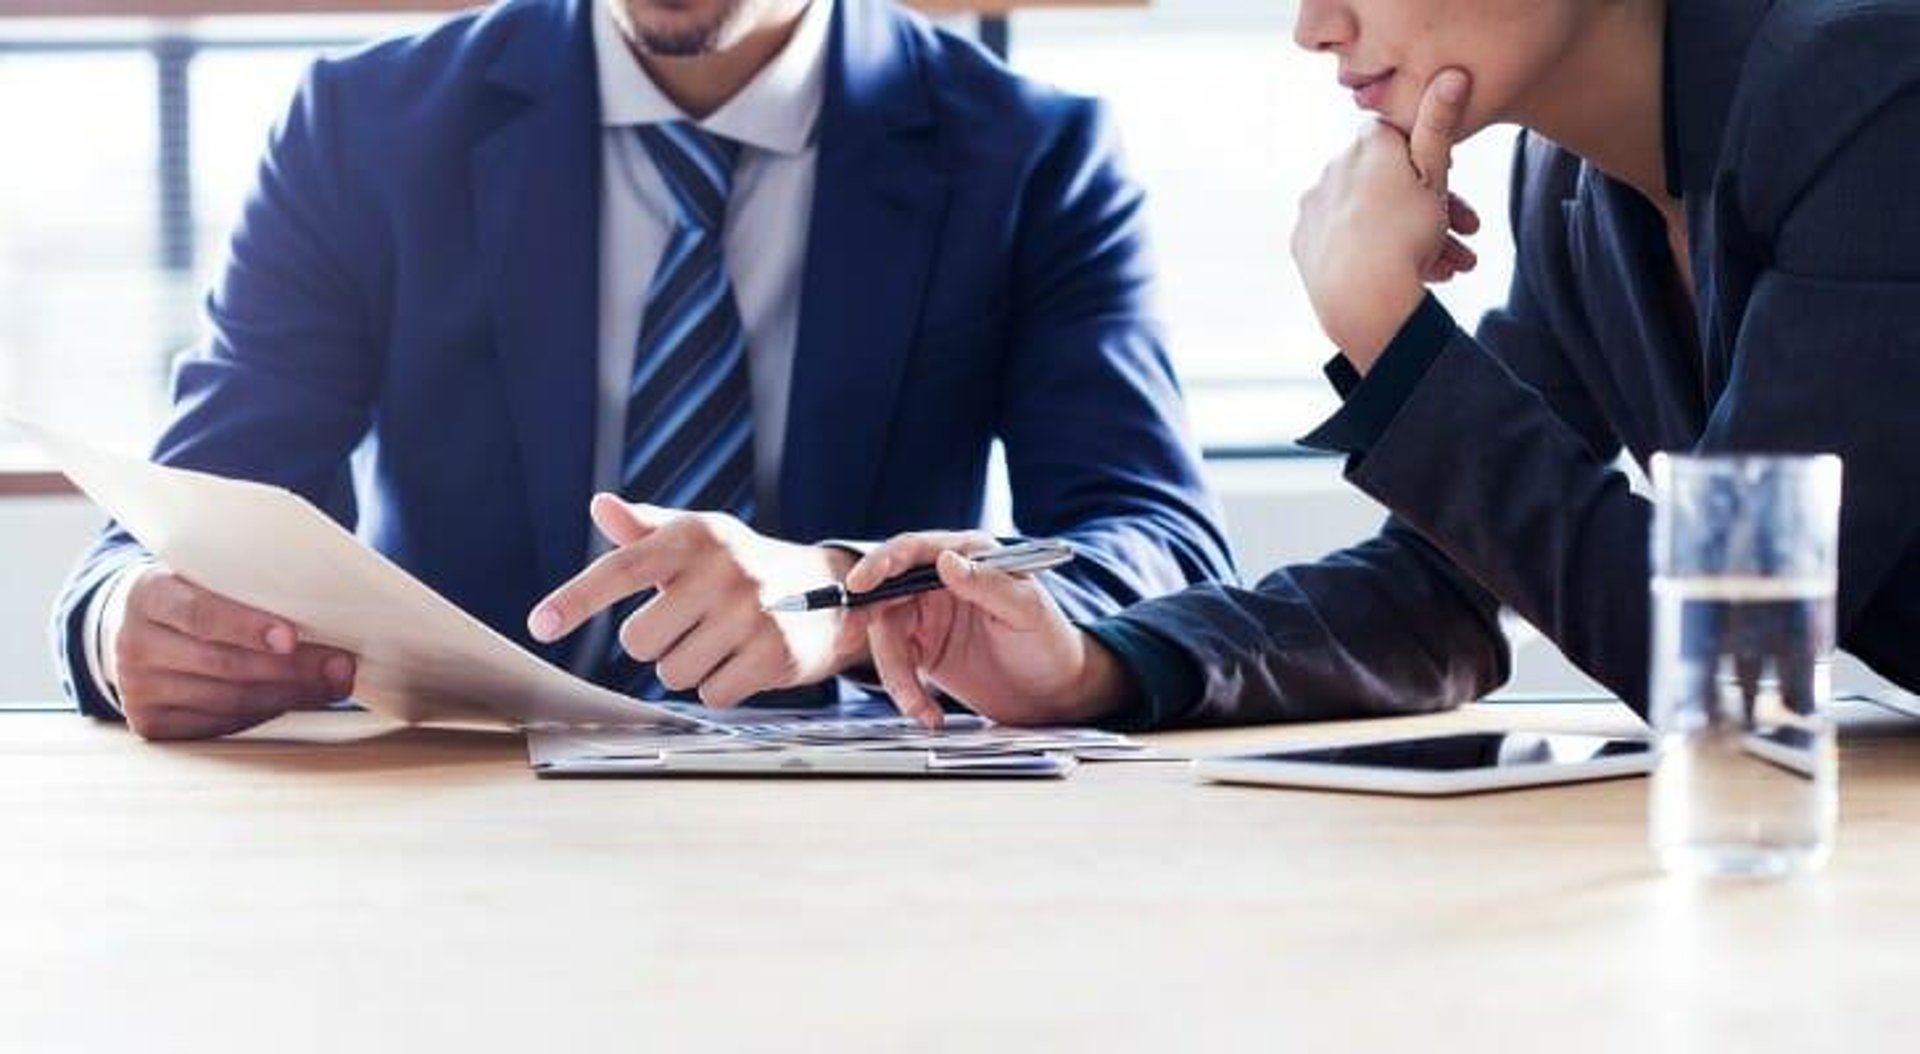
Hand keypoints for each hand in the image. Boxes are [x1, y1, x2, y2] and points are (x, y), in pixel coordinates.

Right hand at [107, 565, 357, 739]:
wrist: (144, 628)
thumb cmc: (195, 596)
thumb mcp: (208, 578)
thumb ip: (249, 588)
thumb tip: (326, 609)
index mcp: (147, 594)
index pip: (200, 614)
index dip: (247, 627)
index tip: (291, 637)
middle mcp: (133, 644)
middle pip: (223, 664)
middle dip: (292, 668)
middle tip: (341, 666)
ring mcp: (138, 688)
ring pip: (229, 700)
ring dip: (290, 694)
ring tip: (333, 684)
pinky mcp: (151, 723)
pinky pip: (221, 723)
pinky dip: (265, 711)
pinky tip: (295, 698)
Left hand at [527, 494, 867, 707]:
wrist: (830, 590)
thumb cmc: (744, 565)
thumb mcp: (698, 538)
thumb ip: (645, 530)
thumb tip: (601, 506)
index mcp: (695, 537)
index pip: (622, 568)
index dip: (577, 598)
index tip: (540, 624)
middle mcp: (724, 570)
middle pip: (640, 641)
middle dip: (657, 643)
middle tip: (690, 625)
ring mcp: (753, 612)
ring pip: (674, 672)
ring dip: (690, 667)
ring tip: (721, 641)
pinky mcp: (776, 652)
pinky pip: (712, 694)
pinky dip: (722, 686)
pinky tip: (744, 660)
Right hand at [844, 531, 1132, 728]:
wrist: (1055, 694)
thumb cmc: (1051, 643)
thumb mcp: (1026, 611)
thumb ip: (988, 584)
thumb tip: (947, 562)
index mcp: (969, 556)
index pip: (915, 551)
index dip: (882, 564)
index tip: (860, 584)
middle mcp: (942, 581)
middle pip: (887, 591)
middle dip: (864, 616)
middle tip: (847, 640)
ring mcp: (930, 615)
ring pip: (886, 634)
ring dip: (893, 673)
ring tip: (918, 707)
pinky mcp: (923, 650)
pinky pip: (896, 665)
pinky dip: (903, 691)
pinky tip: (927, 713)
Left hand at [1292, 68, 1478, 372]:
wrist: (1363, 300)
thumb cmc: (1407, 235)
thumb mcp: (1435, 177)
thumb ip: (1439, 126)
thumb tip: (1451, 72)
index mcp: (1366, 146)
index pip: (1401, 138)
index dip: (1430, 161)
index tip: (1450, 187)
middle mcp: (1333, 168)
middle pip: (1390, 183)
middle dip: (1435, 210)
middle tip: (1469, 236)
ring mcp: (1314, 207)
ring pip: (1375, 217)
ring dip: (1417, 239)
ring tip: (1452, 267)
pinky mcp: (1305, 242)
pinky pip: (1347, 242)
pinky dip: (1376, 253)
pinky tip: (1409, 275)